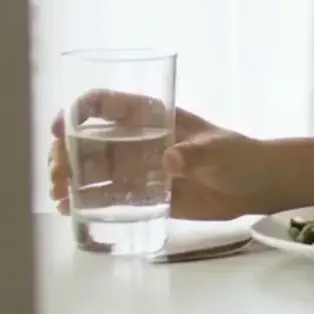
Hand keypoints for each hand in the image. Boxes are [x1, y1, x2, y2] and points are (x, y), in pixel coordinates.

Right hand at [49, 93, 271, 220]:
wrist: (255, 186)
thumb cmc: (239, 156)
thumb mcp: (219, 151)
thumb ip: (196, 154)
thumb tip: (171, 161)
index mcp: (152, 116)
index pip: (106, 104)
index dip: (78, 111)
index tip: (61, 128)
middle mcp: (137, 140)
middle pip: (89, 140)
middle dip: (66, 153)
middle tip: (59, 174)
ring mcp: (137, 168)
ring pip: (91, 169)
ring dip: (70, 179)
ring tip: (58, 195)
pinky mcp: (143, 195)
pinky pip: (107, 196)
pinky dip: (85, 201)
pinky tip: (68, 210)